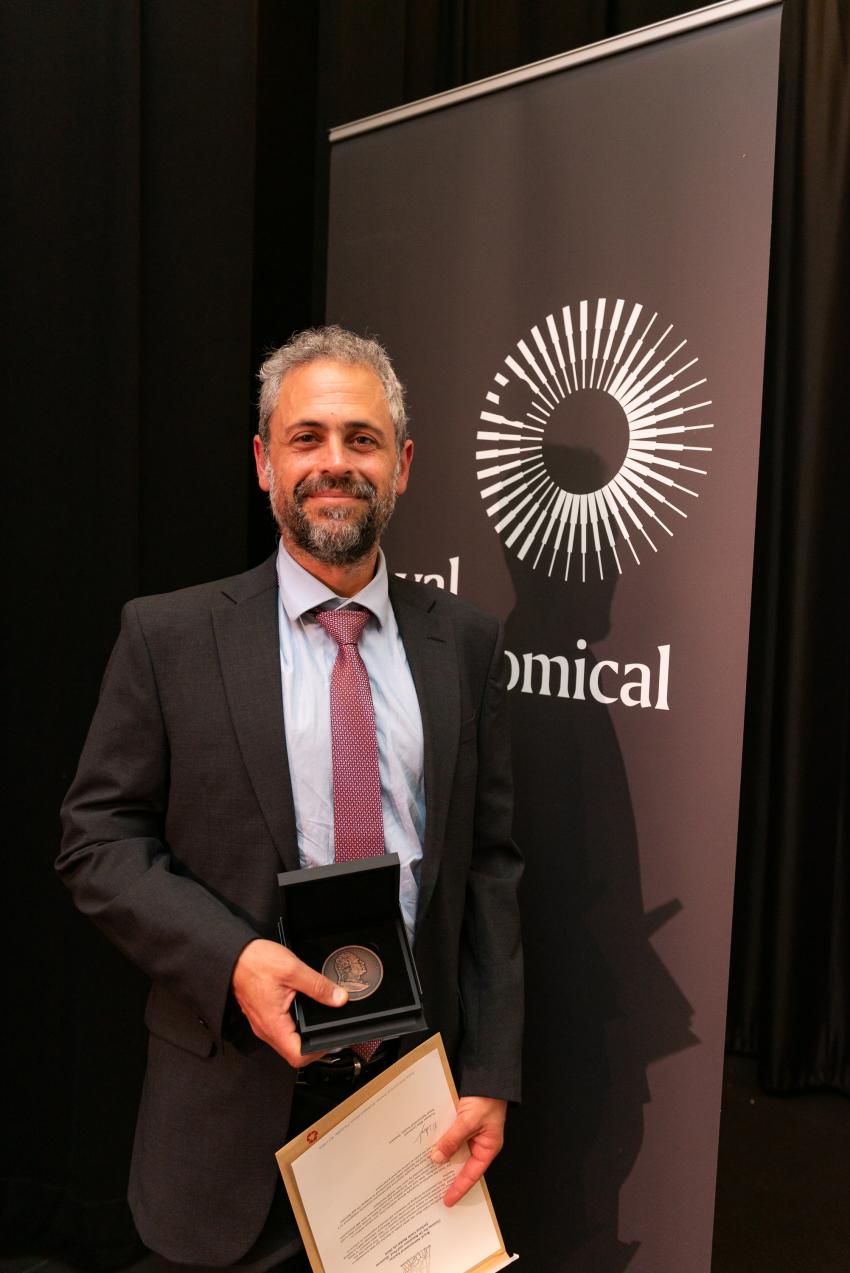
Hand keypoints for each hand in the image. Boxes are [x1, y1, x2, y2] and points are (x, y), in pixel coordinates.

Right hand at [231, 938, 347, 1067]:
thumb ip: (318, 986)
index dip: (318, 1052)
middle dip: (314, 1044)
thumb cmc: (255, 962)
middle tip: (329, 1029)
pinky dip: (294, 1024)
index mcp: (273, 1024)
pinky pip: (280, 1028)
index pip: (297, 1056)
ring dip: (303, 1035)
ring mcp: (262, 1023)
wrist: (234, 954)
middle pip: (293, 1052)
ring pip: (286, 1041)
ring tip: (318, 1019)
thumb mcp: (293, 970)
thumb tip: (339, 998)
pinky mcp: (261, 1015)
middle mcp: (265, 1029)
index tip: (331, 1040)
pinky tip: (301, 1009)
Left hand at [430, 1096, 507, 1205]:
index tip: (447, 1200)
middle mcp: (479, 1143)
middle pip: (461, 1164)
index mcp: (487, 1148)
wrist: (487, 1075)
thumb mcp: (468, 1121)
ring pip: (453, 1150)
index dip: (459, 1188)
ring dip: (441, 1156)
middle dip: (446, 1174)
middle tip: (430, 1188)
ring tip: (425, 1170)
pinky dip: (440, 1141)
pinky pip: (449, 1137)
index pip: (471, 1174)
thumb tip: (437, 1158)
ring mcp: (469, 1134)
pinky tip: (428, 1146)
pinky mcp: (461, 1124)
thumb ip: (452, 1140)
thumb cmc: (487, 1099)